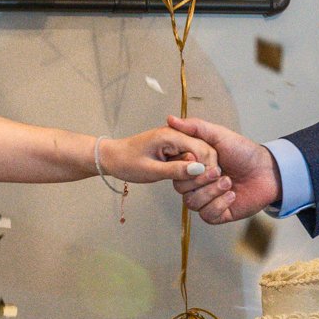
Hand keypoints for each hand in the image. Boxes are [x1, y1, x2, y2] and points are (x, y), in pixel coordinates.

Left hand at [99, 126, 224, 189]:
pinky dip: (191, 168)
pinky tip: (184, 177)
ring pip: (200, 154)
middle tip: (194, 184)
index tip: (202, 183)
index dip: (206, 167)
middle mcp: (177, 134)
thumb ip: (176, 170)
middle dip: (205, 168)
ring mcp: (176, 139)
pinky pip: (191, 156)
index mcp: (171, 136)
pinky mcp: (174, 146)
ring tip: (186, 182)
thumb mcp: (151, 171)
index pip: (202, 149)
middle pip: (205, 150)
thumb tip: (199, 170)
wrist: (112, 157)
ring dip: (198, 169)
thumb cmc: (126, 162)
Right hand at [166, 114, 279, 223]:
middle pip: (180, 188)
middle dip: (200, 180)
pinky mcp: (218, 214)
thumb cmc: (244, 152)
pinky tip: (232, 195)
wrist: (267, 171)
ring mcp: (207, 199)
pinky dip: (219, 205)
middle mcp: (197, 184)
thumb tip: (170, 118)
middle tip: (219, 171)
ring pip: (192, 203)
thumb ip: (195, 127)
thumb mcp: (219, 135)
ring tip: (229, 182)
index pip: (175, 170)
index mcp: (194, 166)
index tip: (198, 159)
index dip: (184, 167)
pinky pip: (207, 215)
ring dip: (211, 192)